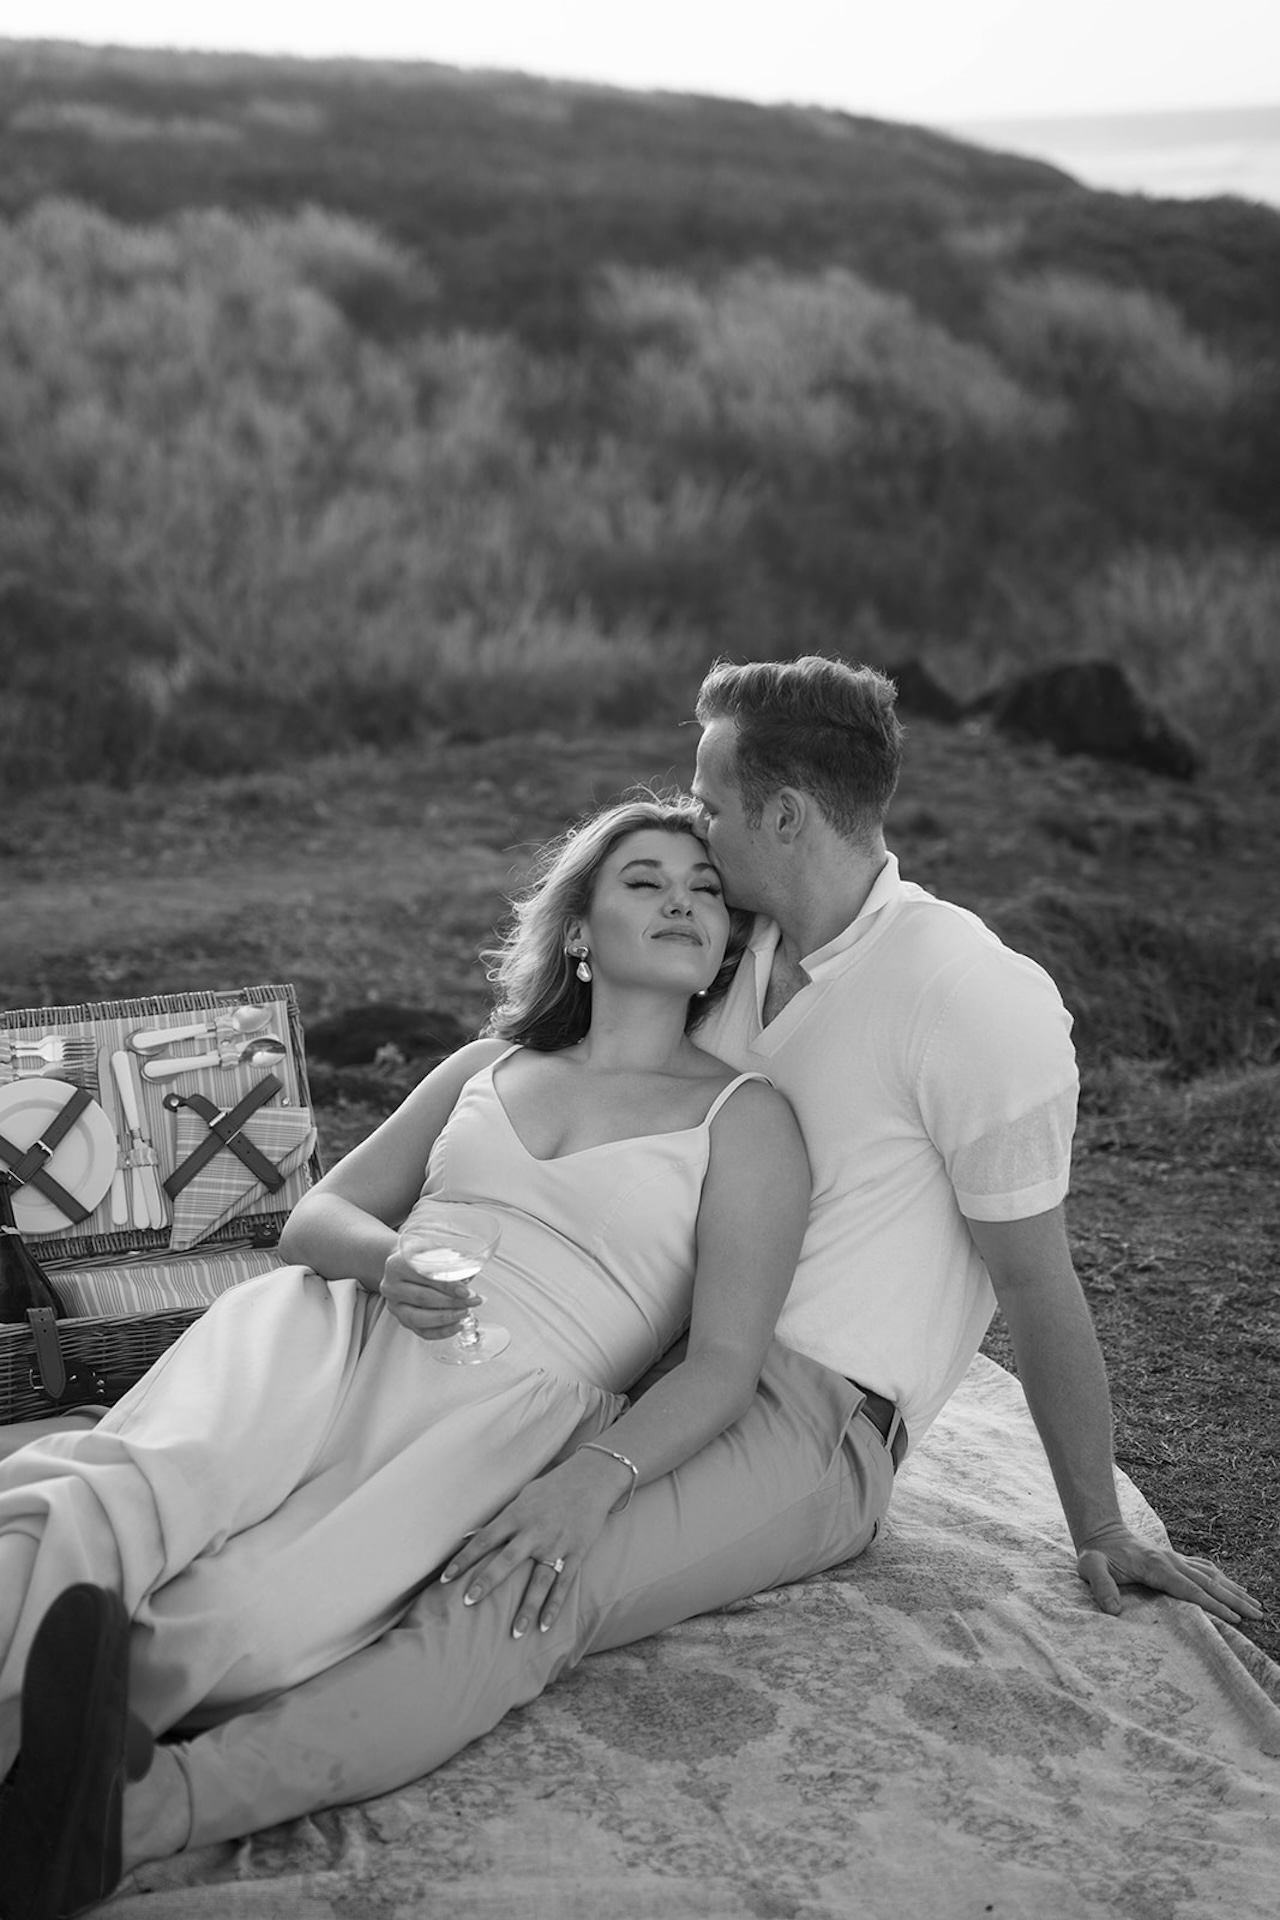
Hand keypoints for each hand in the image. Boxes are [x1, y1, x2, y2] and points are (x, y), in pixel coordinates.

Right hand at [378, 1248, 478, 1340]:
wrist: (403, 1265)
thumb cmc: (420, 1258)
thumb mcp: (433, 1252)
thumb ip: (450, 1264)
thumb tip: (468, 1278)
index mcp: (397, 1265)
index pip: (423, 1277)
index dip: (446, 1285)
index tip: (465, 1291)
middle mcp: (391, 1286)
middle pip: (423, 1298)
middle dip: (452, 1301)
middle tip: (472, 1301)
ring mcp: (394, 1306)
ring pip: (419, 1318)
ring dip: (446, 1317)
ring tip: (465, 1312)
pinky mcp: (401, 1320)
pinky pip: (422, 1332)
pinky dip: (442, 1331)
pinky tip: (457, 1325)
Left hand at [439, 1457, 621, 1638]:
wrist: (591, 1478)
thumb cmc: (551, 1488)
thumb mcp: (522, 1497)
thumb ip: (501, 1520)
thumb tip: (471, 1536)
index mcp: (517, 1516)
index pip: (484, 1539)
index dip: (464, 1558)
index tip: (446, 1577)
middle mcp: (534, 1532)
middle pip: (507, 1561)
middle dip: (487, 1582)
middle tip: (468, 1602)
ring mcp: (557, 1545)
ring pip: (539, 1581)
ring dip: (526, 1607)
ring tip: (515, 1633)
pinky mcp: (576, 1553)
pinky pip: (564, 1584)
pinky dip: (555, 1605)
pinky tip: (545, 1625)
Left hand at [1076, 1521, 1263, 1623]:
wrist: (1101, 1531)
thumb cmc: (1096, 1554)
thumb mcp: (1090, 1568)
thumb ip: (1101, 1586)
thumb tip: (1113, 1609)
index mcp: (1155, 1566)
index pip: (1189, 1588)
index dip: (1212, 1604)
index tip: (1234, 1618)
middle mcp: (1171, 1561)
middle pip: (1209, 1582)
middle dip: (1235, 1600)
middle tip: (1259, 1616)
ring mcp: (1175, 1558)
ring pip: (1212, 1575)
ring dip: (1234, 1590)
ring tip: (1256, 1606)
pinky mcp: (1176, 1559)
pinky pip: (1205, 1569)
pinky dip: (1223, 1579)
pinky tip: (1235, 1588)